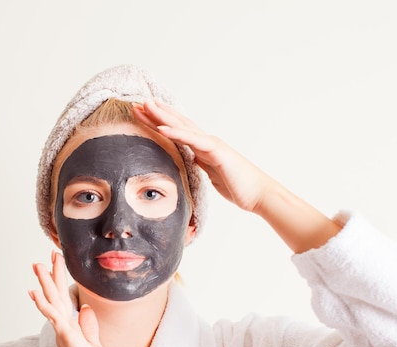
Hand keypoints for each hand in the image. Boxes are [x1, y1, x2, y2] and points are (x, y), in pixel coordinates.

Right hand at [30, 252, 115, 346]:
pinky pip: (55, 319)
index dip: (62, 279)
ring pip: (52, 303)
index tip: (59, 261)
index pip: (64, 299)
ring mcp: (65, 334)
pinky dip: (45, 305)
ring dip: (45, 283)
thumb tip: (85, 309)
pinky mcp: (68, 340)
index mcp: (72, 329)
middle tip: (48, 254)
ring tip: (38, 265)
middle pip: (56, 296)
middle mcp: (65, 329)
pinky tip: (36, 293)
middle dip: (53, 274)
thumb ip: (88, 328)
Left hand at [133, 100, 340, 251]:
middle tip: (137, 103)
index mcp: (203, 148)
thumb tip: (189, 161)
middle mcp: (206, 142)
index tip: (142, 115)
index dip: (159, 122)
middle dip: (156, 113)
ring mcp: (211, 144)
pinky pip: (192, 140)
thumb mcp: (211, 175)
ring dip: (162, 116)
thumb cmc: (237, 186)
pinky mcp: (216, 151)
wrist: (259, 194)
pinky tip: (161, 127)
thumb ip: (200, 165)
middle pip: (177, 123)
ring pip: (182, 126)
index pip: (177, 131)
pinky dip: (176, 132)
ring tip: (146, 106)